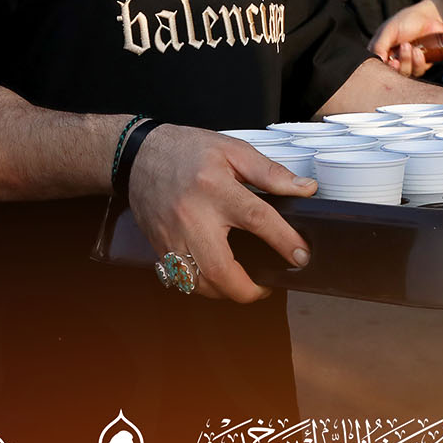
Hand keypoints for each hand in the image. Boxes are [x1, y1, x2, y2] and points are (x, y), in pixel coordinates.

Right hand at [126, 126, 314, 302]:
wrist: (137, 155)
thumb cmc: (186, 150)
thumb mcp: (232, 150)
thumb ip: (270, 172)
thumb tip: (305, 189)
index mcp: (214, 188)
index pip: (257, 219)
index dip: (284, 241)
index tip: (301, 256)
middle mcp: (191, 216)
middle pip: (220, 269)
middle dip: (248, 289)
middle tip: (265, 286)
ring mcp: (171, 236)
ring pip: (198, 283)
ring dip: (225, 292)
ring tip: (243, 283)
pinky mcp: (159, 247)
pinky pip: (182, 279)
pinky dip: (202, 286)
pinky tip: (216, 278)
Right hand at [368, 0, 442, 78]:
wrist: (430, 17)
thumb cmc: (407, 20)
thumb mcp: (389, 30)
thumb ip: (379, 46)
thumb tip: (377, 61)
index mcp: (381, 49)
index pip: (377, 65)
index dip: (383, 67)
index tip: (390, 61)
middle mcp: (392, 57)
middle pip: (391, 73)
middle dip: (397, 64)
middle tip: (402, 51)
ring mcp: (406, 62)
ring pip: (404, 73)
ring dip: (408, 61)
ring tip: (411, 47)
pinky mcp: (419, 65)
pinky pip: (417, 71)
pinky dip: (418, 62)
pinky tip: (419, 51)